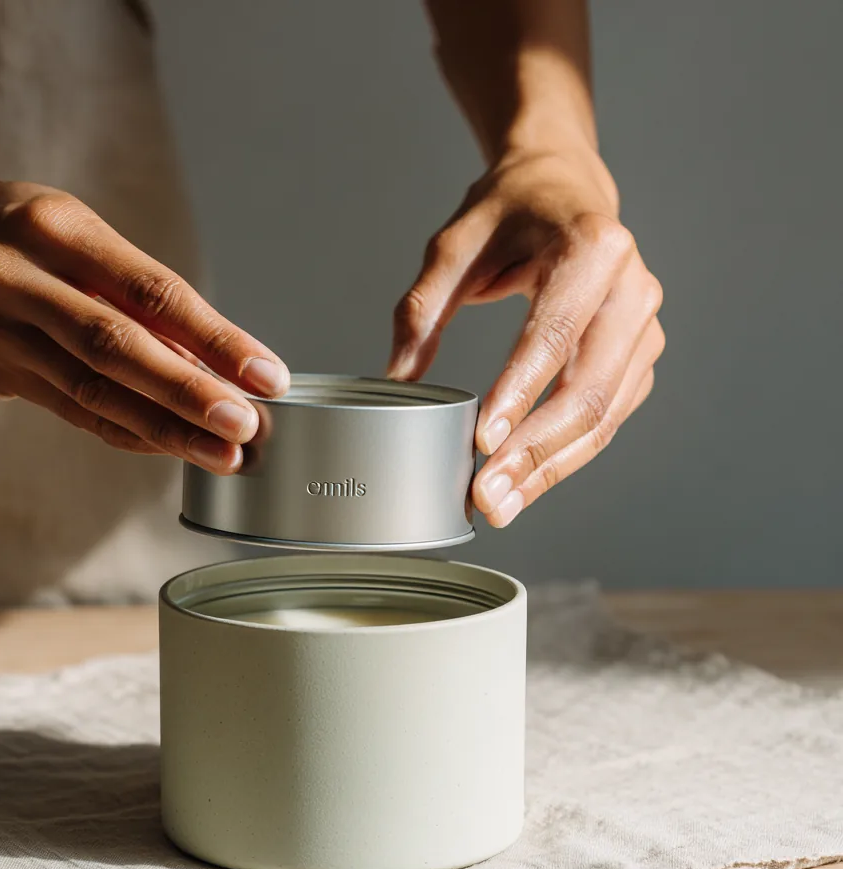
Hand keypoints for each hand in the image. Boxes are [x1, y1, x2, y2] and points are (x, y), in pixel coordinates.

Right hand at [0, 181, 289, 472]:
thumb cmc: (8, 231)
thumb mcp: (69, 227)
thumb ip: (133, 288)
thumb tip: (214, 355)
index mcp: (57, 229)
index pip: (152, 291)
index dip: (215, 339)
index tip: (265, 375)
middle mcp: (21, 280)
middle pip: (119, 348)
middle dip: (190, 394)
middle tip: (246, 427)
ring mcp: (1, 332)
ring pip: (94, 391)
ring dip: (165, 429)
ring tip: (223, 453)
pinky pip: (72, 410)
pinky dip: (126, 432)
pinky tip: (170, 448)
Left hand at [388, 147, 662, 525]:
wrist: (563, 188)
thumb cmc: (510, 213)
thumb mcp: (453, 245)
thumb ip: (423, 309)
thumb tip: (399, 378)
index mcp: (592, 248)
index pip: (554, 334)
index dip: (519, 393)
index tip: (483, 442)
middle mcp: (633, 289)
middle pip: (588, 389)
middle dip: (534, 451)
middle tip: (486, 494)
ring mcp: (644, 326)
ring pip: (603, 416)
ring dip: (551, 467)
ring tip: (503, 504)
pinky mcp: (640, 356)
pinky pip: (609, 418)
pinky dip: (567, 456)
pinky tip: (529, 483)